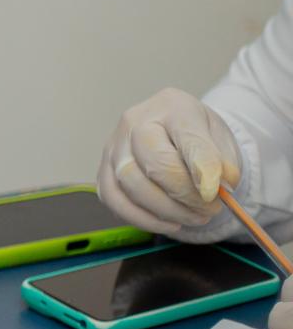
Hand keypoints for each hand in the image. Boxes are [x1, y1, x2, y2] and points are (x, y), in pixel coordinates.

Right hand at [96, 89, 240, 232]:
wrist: (173, 133)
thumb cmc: (197, 136)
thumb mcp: (223, 140)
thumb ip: (224, 162)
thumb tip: (216, 188)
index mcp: (172, 107)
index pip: (186, 138)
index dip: (202, 169)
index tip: (215, 193)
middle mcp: (134, 122)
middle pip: (153, 164)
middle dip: (185, 194)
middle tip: (210, 208)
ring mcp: (113, 146)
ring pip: (130, 185)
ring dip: (167, 210)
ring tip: (194, 216)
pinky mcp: (103, 171)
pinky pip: (114, 201)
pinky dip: (143, 219)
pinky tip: (169, 222)